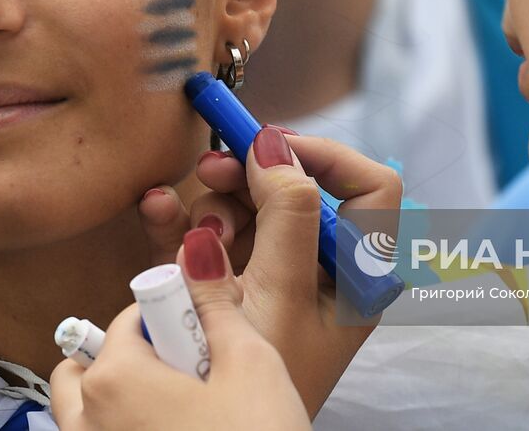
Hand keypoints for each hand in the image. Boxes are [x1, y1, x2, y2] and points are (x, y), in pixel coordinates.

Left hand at [50, 227, 309, 430]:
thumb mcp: (251, 361)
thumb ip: (215, 302)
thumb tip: (195, 243)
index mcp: (114, 378)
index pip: (133, 314)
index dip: (175, 317)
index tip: (208, 338)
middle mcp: (85, 421)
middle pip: (88, 365)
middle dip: (131, 357)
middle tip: (187, 374)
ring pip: (82, 412)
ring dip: (118, 399)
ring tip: (180, 407)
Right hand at [136, 129, 402, 417]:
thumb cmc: (267, 382)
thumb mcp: (281, 294)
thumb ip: (285, 215)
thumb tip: (276, 146)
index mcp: (359, 273)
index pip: (371, 187)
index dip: (327, 156)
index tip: (273, 146)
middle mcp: (321, 269)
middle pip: (295, 189)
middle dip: (249, 177)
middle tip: (212, 168)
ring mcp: (271, 275)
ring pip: (248, 207)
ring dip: (213, 205)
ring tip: (195, 234)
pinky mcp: (227, 284)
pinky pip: (208, 236)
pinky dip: (182, 221)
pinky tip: (157, 209)